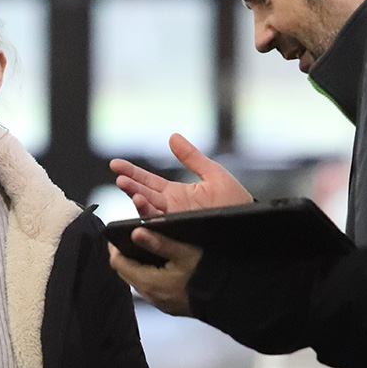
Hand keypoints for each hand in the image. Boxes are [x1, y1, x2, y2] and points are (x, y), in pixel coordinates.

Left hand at [108, 229, 203, 316]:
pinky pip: (151, 288)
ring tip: (143, 248)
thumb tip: (136, 232)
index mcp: (151, 282)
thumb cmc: (210, 276)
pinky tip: (159, 265)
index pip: (119, 264)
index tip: (116, 235)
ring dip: (137, 265)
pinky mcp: (169, 304)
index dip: (115, 247)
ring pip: (138, 280)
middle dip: (125, 255)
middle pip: (126, 273)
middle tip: (128, 239)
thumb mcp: (185, 252)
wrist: (231, 299)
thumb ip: (159, 242)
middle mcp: (152, 295)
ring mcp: (160, 302)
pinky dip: (149, 274)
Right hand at [109, 134, 252, 217]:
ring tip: (132, 191)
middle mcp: (171, 207)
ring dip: (138, 201)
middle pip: (143, 195)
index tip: (115, 164)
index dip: (132, 172)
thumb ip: (191, 157)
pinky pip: (161, 225)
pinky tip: (145, 206)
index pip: (148, 181)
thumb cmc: (234, 201)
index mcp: (175, 193)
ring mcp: (175, 220)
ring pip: (150, 211)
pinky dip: (151, 217)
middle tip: (119, 178)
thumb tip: (173, 137)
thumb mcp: (213, 173)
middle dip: (130, 186)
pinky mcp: (181, 230)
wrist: (251, 223)